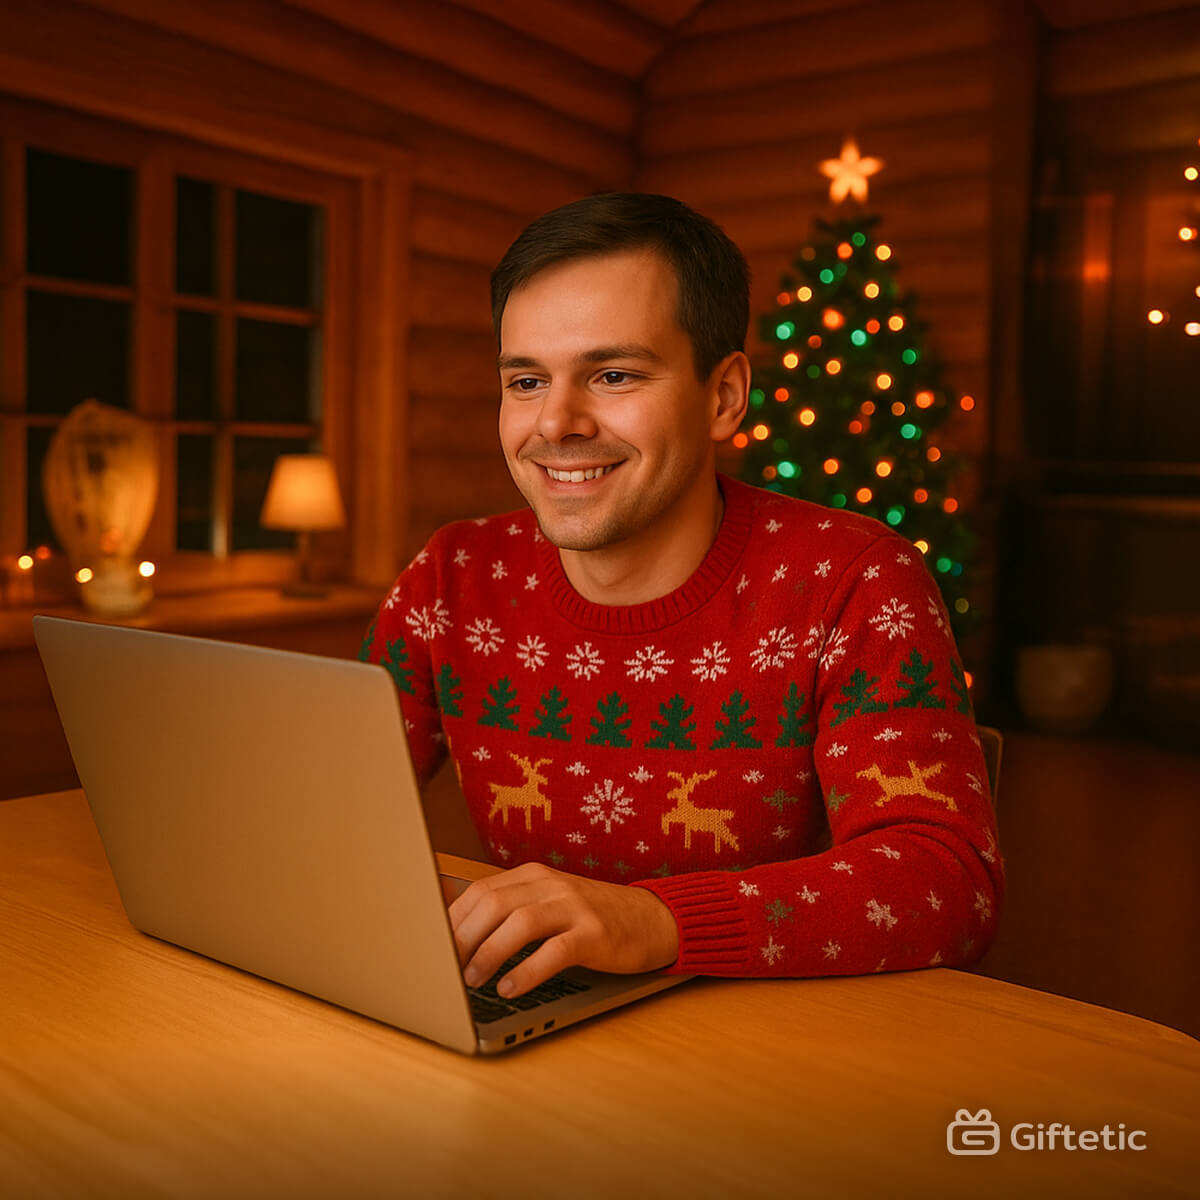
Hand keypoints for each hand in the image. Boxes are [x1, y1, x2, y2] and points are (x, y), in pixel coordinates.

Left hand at [448, 862, 678, 998]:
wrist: (651, 919)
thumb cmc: (591, 918)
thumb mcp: (549, 904)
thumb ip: (511, 910)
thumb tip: (456, 934)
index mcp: (534, 875)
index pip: (480, 890)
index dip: (451, 919)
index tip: (433, 947)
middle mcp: (551, 885)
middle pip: (493, 904)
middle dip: (462, 938)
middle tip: (445, 968)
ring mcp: (574, 907)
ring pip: (520, 923)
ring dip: (488, 954)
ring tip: (471, 980)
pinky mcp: (594, 933)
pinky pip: (554, 951)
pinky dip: (526, 971)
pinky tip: (509, 988)